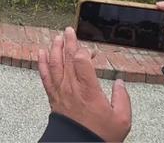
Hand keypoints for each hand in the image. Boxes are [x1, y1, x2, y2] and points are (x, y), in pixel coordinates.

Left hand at [39, 27, 131, 142]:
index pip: (81, 62)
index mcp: (89, 91)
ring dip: (55, 49)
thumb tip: (120, 83)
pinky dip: (42, 63)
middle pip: (67, 59)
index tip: (89, 50)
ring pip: (54, 65)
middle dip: (68, 42)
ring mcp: (60, 92)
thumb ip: (122, 98)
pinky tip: (41, 53)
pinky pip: (45, 76)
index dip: (84, 51)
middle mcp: (72, 88)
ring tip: (56, 37)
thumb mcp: (121, 119)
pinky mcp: (53, 97)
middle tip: (69, 30)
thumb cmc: (99, 135)